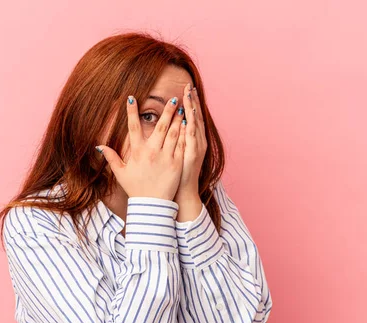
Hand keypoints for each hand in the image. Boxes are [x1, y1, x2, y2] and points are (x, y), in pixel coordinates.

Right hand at [96, 94, 185, 200]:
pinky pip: (181, 146)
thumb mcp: (120, 174)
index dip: (131, 112)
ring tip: (181, 108)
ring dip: (177, 119)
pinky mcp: (177, 164)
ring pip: (173, 134)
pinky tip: (187, 125)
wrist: (152, 205)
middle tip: (171, 98)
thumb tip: (99, 146)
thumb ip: (111, 158)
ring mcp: (166, 158)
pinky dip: (184, 134)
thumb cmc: (136, 189)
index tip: (132, 98)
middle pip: (160, 127)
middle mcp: (152, 152)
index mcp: (137, 153)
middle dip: (166, 111)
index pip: (133, 128)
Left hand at [174, 83, 206, 203]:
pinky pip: (192, 139)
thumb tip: (169, 127)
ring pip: (194, 124)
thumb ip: (173, 140)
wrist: (182, 193)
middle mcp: (197, 142)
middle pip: (195, 117)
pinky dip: (191, 127)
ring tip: (189, 95)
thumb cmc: (175, 175)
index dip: (189, 103)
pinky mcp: (192, 155)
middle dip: (192, 101)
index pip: (190, 117)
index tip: (186, 89)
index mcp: (192, 140)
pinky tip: (189, 117)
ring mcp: (196, 148)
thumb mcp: (175, 154)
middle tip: (189, 86)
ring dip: (192, 109)